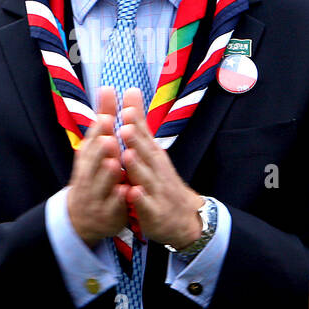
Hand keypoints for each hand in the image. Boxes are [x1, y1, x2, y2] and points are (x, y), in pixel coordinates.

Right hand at [66, 87, 129, 244]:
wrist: (82, 216)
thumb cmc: (94, 173)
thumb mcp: (97, 146)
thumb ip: (105, 118)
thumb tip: (108, 87)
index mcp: (88, 158)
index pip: (91, 142)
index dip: (97, 132)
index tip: (106, 118)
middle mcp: (88, 175)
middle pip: (93, 163)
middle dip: (100, 151)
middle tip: (109, 138)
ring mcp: (96, 195)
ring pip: (101, 185)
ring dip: (107, 175)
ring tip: (115, 164)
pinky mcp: (107, 213)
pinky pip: (112, 207)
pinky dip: (118, 201)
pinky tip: (126, 192)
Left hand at [117, 88, 201, 248]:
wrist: (184, 217)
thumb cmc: (162, 180)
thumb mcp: (152, 151)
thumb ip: (140, 124)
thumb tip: (131, 91)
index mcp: (153, 156)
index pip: (145, 137)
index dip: (137, 124)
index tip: (127, 108)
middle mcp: (157, 171)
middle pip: (147, 154)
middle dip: (136, 141)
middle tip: (125, 127)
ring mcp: (157, 191)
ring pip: (146, 179)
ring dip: (137, 168)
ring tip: (127, 156)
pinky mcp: (154, 213)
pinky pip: (146, 206)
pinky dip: (140, 200)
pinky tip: (132, 194)